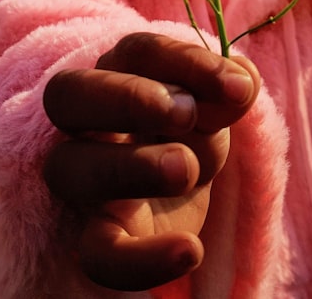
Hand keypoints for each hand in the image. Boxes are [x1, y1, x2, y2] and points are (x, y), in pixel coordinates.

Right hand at [43, 32, 259, 290]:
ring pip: (71, 168)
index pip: (134, 52)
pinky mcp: (98, 238)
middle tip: (185, 113)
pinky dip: (142, 259)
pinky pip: (97, 254)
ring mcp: (84, 181)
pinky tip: (191, 251)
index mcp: (116, 76)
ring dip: (132, 165)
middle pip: (68, 92)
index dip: (183, 61)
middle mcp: (86, 123)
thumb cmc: (182, 136)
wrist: (166, 201)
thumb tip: (244, 77)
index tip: (236, 84)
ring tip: (186, 169)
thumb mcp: (211, 111)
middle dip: (127, 97)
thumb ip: (225, 94)